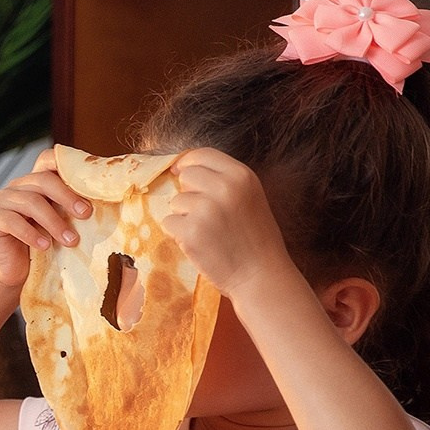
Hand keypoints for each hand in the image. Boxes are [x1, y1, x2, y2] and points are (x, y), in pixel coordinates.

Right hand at [0, 148, 90, 288]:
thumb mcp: (59, 224)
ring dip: (54, 221)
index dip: (65, 163)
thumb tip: (104, 204)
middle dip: (67, 197)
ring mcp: (0, 200)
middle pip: (43, 180)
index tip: (88, 180)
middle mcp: (17, 186)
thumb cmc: (41, 248)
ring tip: (71, 241)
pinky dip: (31, 234)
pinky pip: (12, 221)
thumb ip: (71, 210)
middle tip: (86, 214)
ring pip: (30, 202)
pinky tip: (44, 246)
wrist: (13, 273)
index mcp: (35, 183)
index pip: (48, 160)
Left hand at [160, 149, 296, 298]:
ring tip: (208, 232)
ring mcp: (206, 210)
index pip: (202, 154)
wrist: (261, 276)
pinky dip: (179, 234)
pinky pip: (169, 223)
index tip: (180, 171)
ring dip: (184, 216)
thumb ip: (223, 181)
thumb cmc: (255, 238)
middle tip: (204, 213)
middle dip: (188, 192)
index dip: (187, 162)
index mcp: (242, 175)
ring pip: (175, 201)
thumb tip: (182, 169)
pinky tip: (200, 244)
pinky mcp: (191, 232)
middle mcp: (224, 188)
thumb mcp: (249, 197)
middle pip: (186, 175)